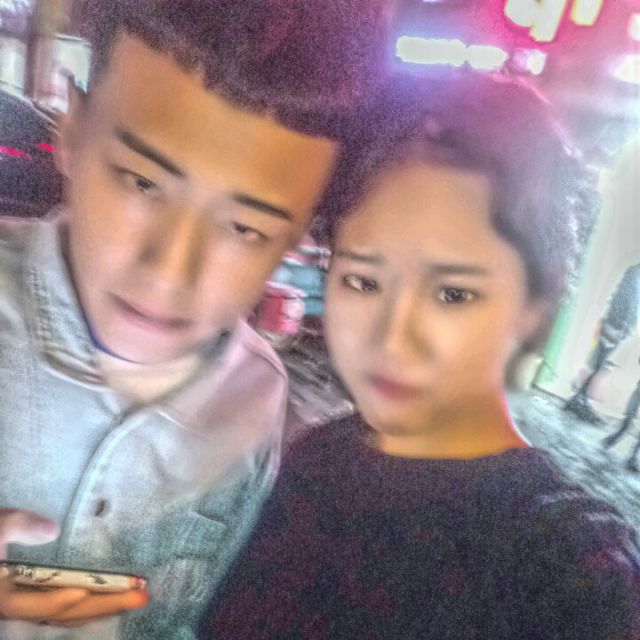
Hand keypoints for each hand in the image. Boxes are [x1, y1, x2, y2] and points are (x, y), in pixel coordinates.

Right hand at [0, 509, 147, 626]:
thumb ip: (18, 526)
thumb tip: (52, 530)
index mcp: (5, 599)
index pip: (43, 603)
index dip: (64, 599)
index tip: (89, 590)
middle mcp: (19, 609)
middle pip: (68, 613)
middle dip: (107, 605)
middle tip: (142, 594)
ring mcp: (28, 607)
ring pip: (69, 616)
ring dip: (103, 607)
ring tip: (135, 598)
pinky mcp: (32, 600)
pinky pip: (65, 610)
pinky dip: (88, 607)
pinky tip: (107, 599)